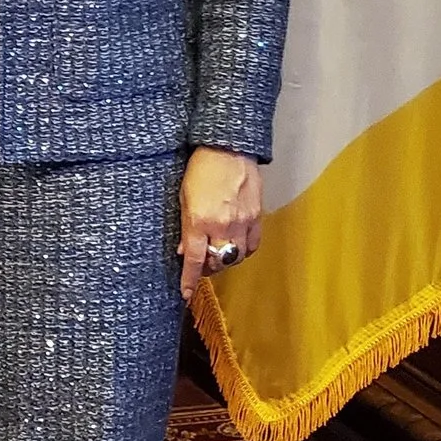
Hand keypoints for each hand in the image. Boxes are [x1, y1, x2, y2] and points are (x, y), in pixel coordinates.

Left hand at [177, 147, 263, 301]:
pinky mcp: (257, 216)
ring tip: (218, 252)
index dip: (189, 279)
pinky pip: (252, 244)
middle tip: (203, 263)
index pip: (195, 260)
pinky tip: (236, 245)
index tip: (185, 293)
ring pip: (236, 256)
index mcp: (200, 220)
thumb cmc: (201, 168)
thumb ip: (186, 227)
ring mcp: (243, 222)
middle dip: (209, 268)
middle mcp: (222, 225)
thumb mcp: (184, 196)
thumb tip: (185, 250)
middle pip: (218, 262)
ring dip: (225, 260)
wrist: (228, 147)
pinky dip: (243, 250)